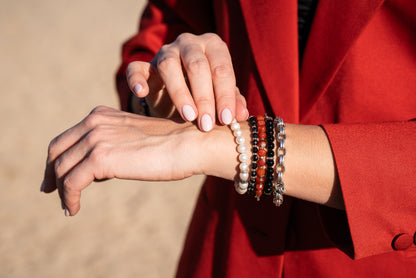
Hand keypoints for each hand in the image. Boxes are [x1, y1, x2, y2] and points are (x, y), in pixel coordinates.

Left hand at [41, 106, 207, 215]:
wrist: (189, 144)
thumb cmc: (170, 145)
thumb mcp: (134, 139)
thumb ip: (113, 146)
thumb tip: (96, 171)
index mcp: (101, 115)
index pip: (67, 138)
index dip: (57, 158)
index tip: (57, 177)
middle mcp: (94, 122)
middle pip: (57, 150)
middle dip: (51, 173)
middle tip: (50, 191)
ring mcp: (96, 138)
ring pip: (61, 168)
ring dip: (61, 191)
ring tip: (68, 207)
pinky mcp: (100, 158)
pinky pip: (71, 183)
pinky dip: (68, 198)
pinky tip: (73, 209)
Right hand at [126, 33, 248, 130]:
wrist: (177, 89)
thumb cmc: (206, 90)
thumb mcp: (221, 94)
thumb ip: (232, 101)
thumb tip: (242, 116)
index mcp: (213, 46)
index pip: (222, 69)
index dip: (225, 95)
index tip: (226, 120)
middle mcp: (190, 43)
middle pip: (197, 66)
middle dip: (204, 97)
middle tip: (207, 124)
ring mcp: (165, 52)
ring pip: (169, 65)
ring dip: (180, 93)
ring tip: (188, 117)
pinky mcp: (144, 65)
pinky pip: (136, 68)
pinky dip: (137, 79)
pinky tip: (142, 93)